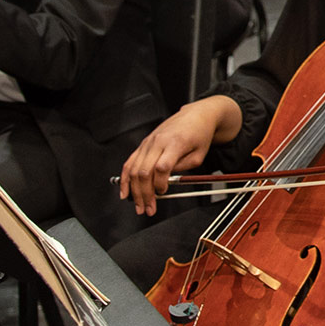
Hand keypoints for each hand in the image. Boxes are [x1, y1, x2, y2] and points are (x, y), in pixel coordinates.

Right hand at [118, 96, 238, 216]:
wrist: (196, 116)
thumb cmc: (200, 134)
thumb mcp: (199, 155)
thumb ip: (182, 169)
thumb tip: (165, 182)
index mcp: (175, 143)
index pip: (162, 167)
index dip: (160, 184)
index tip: (163, 192)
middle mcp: (158, 142)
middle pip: (143, 171)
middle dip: (144, 194)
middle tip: (147, 209)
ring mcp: (148, 142)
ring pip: (133, 169)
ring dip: (134, 191)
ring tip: (138, 206)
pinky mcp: (144, 144)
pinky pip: (130, 162)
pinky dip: (125, 178)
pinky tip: (125, 191)